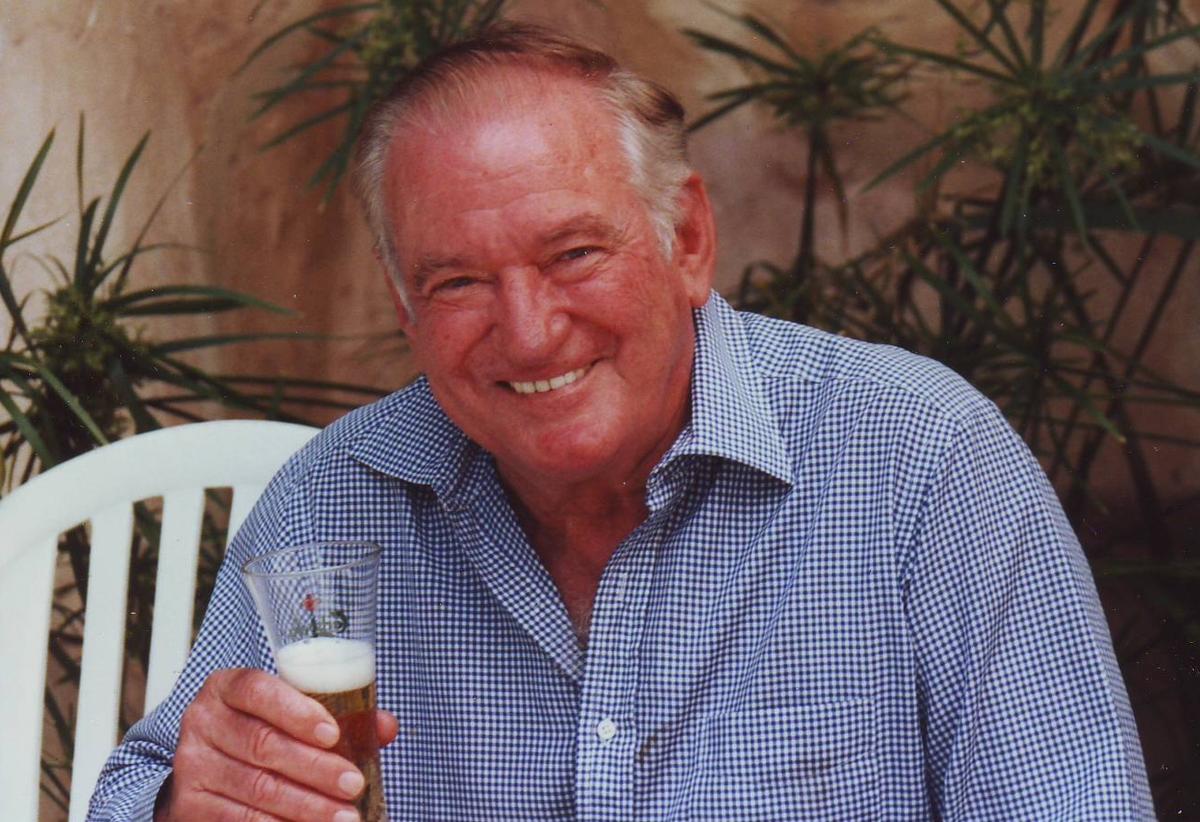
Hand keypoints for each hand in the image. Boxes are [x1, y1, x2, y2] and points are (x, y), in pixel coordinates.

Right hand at [156, 668, 397, 820]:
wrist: (207, 770)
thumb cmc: (260, 732)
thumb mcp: (289, 713)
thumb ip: (337, 714)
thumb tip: (385, 726)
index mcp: (226, 688)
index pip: (258, 690)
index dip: (296, 712)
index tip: (332, 734)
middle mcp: (202, 722)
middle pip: (263, 745)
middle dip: (315, 768)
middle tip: (354, 784)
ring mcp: (192, 766)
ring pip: (257, 788)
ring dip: (306, 807)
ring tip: (344, 816)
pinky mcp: (189, 806)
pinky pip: (240, 820)